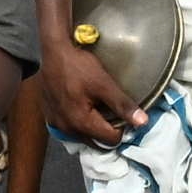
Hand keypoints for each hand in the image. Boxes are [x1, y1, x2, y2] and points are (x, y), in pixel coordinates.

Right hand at [42, 19, 144, 150]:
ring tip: (98, 109)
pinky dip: (78, 122)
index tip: (124, 114)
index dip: (122, 128)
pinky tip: (82, 106)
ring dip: (92, 128)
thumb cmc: (78, 66)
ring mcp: (56, 123)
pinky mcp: (49, 115)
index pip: (110, 140)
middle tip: (113, 112)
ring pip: (81, 135)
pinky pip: (68, 126)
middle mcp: (67, 129)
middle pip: (95, 141)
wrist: (52, 51)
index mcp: (82, 124)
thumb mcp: (103, 83)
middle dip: (106, 131)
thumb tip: (142, 122)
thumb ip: (122, 104)